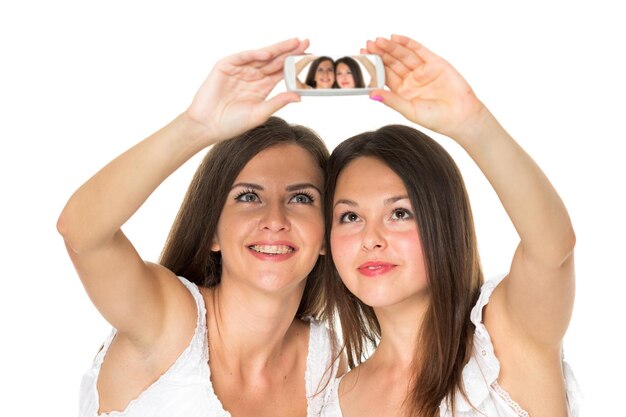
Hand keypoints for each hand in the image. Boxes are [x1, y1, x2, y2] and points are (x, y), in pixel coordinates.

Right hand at [186, 38, 308, 141]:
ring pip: (261, 56)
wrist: (208, 126)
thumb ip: (278, 103)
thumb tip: (299, 96)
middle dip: (290, 51)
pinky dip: (254, 54)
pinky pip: (242, 57)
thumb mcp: (260, 114)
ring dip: (277, 49)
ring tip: (293, 43)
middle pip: (275, 60)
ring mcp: (240, 70)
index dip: (295, 65)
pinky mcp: (226, 67)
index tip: (310, 59)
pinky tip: (267, 54)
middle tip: (306, 43)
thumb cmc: (232, 124)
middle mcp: (253, 76)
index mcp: (263, 87)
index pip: (282, 72)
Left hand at [364, 35, 485, 138]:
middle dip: (380, 54)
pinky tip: (396, 38)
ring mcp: (422, 71)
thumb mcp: (409, 110)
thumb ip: (392, 100)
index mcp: (402, 92)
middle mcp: (411, 80)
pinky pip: (419, 50)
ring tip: (378, 41)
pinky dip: (407, 43)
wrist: (461, 116)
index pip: (385, 76)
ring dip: (391, 47)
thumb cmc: (436, 119)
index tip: (362, 58)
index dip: (374, 67)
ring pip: (403, 55)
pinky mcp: (435, 63)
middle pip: (392, 63)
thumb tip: (371, 94)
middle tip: (367, 45)